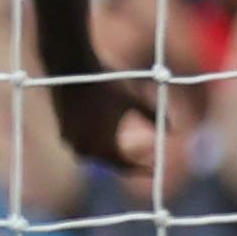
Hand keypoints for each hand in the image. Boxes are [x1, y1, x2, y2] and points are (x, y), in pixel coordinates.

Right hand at [44, 69, 164, 175]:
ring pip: (97, 153)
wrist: (71, 66)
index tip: (155, 170)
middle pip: (111, 161)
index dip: (142, 169)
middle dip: (130, 159)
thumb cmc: (105, 82)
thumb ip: (153, 116)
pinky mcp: (63, 131)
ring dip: (113, 150)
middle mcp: (84, 149)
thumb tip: (173, 130)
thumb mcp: (133, 98)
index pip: (126, 166)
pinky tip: (110, 131)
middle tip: (147, 154)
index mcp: (103, 146)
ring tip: (130, 144)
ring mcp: (70, 141)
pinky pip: (84, 143)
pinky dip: (98, 141)